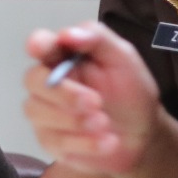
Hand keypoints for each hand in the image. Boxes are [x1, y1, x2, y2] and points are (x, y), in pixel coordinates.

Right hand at [22, 21, 161, 174]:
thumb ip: (97, 38)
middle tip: (95, 102)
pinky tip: (109, 142)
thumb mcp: (124, 58)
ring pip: (37, 112)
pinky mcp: (52, 142)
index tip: (40, 49)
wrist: (144, 134)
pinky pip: (55, 142)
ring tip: (105, 123)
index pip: (41, 44)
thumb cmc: (131, 90)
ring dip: (73, 120)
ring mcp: (46, 113)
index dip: (37, 45)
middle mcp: (48, 82)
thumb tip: (66, 34)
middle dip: (62, 92)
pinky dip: (84, 144)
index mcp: (64, 56)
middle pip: (33, 80)